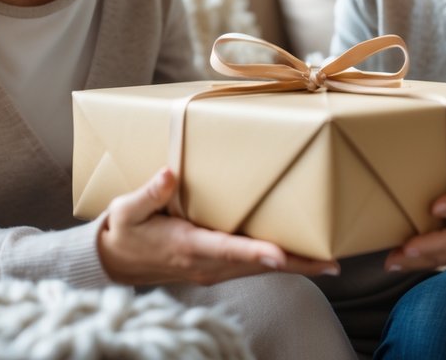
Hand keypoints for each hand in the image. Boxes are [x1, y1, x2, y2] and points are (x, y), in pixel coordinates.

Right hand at [98, 167, 340, 285]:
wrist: (113, 262)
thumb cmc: (123, 231)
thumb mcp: (126, 210)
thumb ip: (149, 193)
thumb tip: (169, 173)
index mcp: (186, 245)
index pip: (226, 250)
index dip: (255, 252)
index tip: (281, 255)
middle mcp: (204, 264)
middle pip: (256, 266)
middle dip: (295, 264)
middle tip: (332, 262)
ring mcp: (210, 270)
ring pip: (258, 270)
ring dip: (293, 267)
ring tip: (328, 262)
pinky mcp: (213, 269)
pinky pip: (250, 269)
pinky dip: (276, 266)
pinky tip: (297, 259)